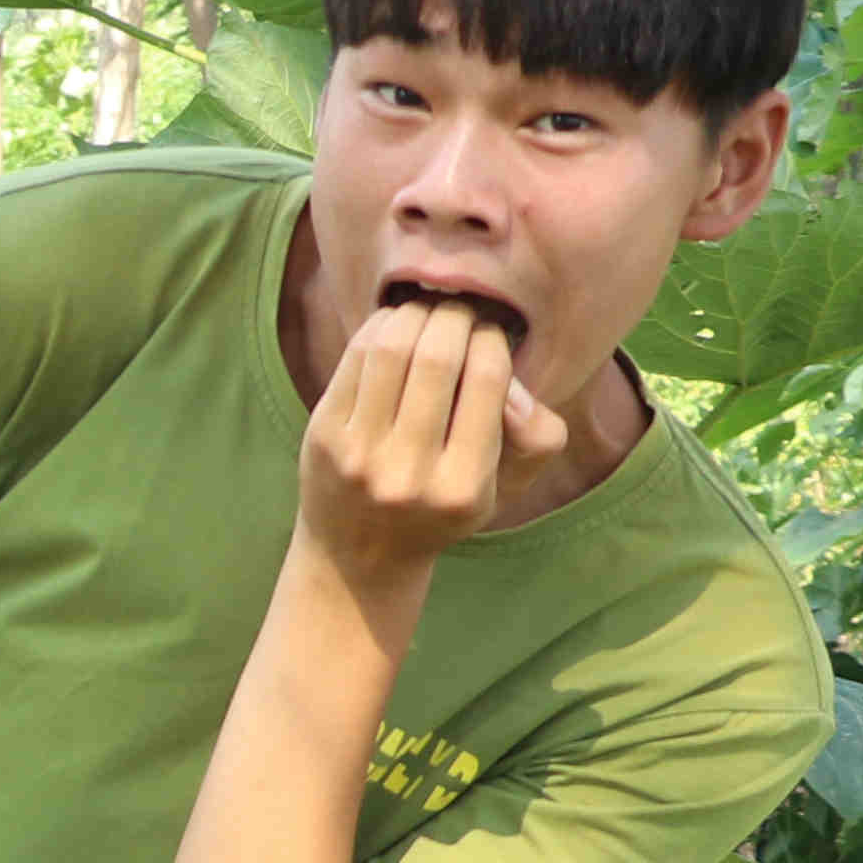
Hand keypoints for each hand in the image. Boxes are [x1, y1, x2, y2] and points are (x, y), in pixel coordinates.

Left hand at [296, 297, 564, 595]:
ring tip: (429, 309)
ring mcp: (359, 454)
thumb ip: (539, 437)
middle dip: (455, 316)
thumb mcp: (507, 488)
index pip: (487, 379)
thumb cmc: (442, 508)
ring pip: (392, 348)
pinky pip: (355, 357)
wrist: (359, 553)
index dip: (491, 339)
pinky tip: (395, 323)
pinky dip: (379, 325)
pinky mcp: (323, 435)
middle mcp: (408, 474)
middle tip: (460, 310)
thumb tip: (515, 382)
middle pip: (438, 356)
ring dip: (416, 312)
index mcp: (462, 488)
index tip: (489, 333)